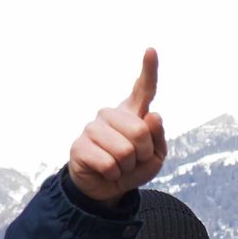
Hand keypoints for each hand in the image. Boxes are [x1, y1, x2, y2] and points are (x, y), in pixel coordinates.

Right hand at [68, 48, 168, 205]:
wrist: (104, 188)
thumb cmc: (132, 168)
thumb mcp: (154, 158)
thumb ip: (157, 138)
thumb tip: (154, 116)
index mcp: (133, 113)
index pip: (144, 89)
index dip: (149, 70)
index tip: (151, 50)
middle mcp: (111, 114)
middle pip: (140, 132)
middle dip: (143, 154)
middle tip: (133, 160)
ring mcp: (93, 127)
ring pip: (126, 151)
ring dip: (128, 167)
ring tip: (119, 166)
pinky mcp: (79, 145)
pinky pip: (110, 165)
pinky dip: (114, 176)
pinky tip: (106, 172)